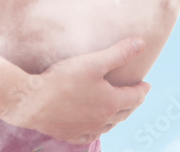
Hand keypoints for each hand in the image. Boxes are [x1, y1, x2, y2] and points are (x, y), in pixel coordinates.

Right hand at [0, 36, 150, 143]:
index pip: (134, 97)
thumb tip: (142, 44)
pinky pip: (90, 135)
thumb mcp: (94, 61)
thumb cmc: (64, 79)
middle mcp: (101, 120)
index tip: (147, 85)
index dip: (142, 90)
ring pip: (108, 126)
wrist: (33, 101)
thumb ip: (120, 53)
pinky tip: (95, 126)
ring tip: (119, 109)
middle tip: (137, 96)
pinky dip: (98, 129)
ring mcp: (86, 129)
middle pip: (124, 113)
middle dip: (133, 103)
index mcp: (110, 103)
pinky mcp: (70, 134)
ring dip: (117, 117)